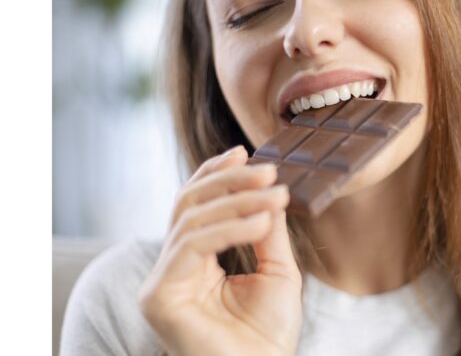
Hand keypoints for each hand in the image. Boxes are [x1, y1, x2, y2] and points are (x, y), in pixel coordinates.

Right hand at [139, 146, 301, 355]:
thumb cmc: (268, 332)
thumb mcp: (277, 271)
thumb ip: (267, 231)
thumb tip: (270, 190)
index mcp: (197, 260)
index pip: (198, 206)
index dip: (217, 175)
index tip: (245, 153)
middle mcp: (174, 266)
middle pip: (188, 204)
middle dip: (229, 182)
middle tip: (267, 171)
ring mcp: (163, 280)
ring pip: (191, 219)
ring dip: (237, 201)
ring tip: (275, 195)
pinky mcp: (159, 294)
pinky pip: (191, 245)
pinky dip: (229, 229)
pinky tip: (261, 222)